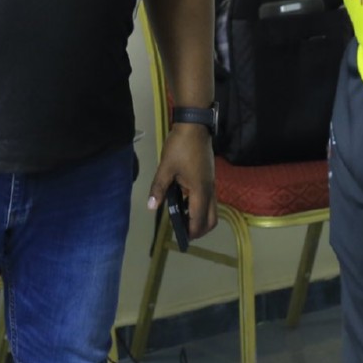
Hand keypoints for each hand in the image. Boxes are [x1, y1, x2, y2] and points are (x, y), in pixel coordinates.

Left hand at [147, 124, 216, 239]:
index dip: (191, 232)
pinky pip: (208, 200)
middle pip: (211, 220)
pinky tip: (184, 201)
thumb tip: (151, 207)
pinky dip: (199, 206)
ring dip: (199, 217)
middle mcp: (210, 191)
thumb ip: (159, 188)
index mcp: (200, 191)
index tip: (180, 237)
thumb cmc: (180, 146)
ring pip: (211, 210)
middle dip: (199, 229)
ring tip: (181, 216)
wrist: (194, 125)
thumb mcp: (165, 167)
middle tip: (182, 230)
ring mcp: (211, 184)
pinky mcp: (209, 178)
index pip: (199, 220)